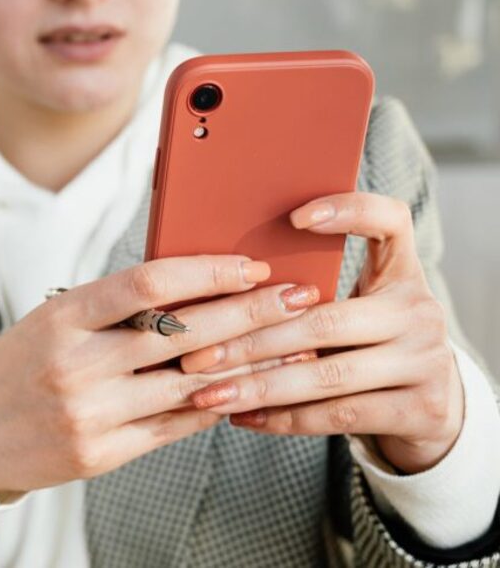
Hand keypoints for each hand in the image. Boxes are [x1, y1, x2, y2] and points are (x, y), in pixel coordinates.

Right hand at [0, 255, 321, 499]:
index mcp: (62, 318)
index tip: (252, 266)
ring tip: (295, 346)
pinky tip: (250, 388)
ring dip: (251, 363)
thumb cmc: (20, 363)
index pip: (148, 284)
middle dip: (252, 313)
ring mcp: (89, 414)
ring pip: (190, 385)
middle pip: (183, 334)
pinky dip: (216, 406)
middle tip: (300, 297)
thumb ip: (115, 305)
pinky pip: (174, 427)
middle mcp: (76, 365)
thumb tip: (197, 282)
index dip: (208, 272)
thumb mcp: (53, 318)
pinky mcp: (100, 455)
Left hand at [181, 192, 463, 473]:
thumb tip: (221, 279)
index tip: (295, 218)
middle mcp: (420, 312)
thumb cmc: (368, 342)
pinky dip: (284, 419)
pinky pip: (338, 416)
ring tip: (207, 394)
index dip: (349, 211)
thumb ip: (311, 287)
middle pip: (326, 320)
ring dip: (258, 387)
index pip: (390, 222)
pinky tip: (242, 417)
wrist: (434, 405)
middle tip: (196, 354)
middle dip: (251, 340)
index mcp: (402, 272)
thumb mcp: (357, 305)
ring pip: (327, 374)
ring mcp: (425, 363)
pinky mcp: (421, 410)